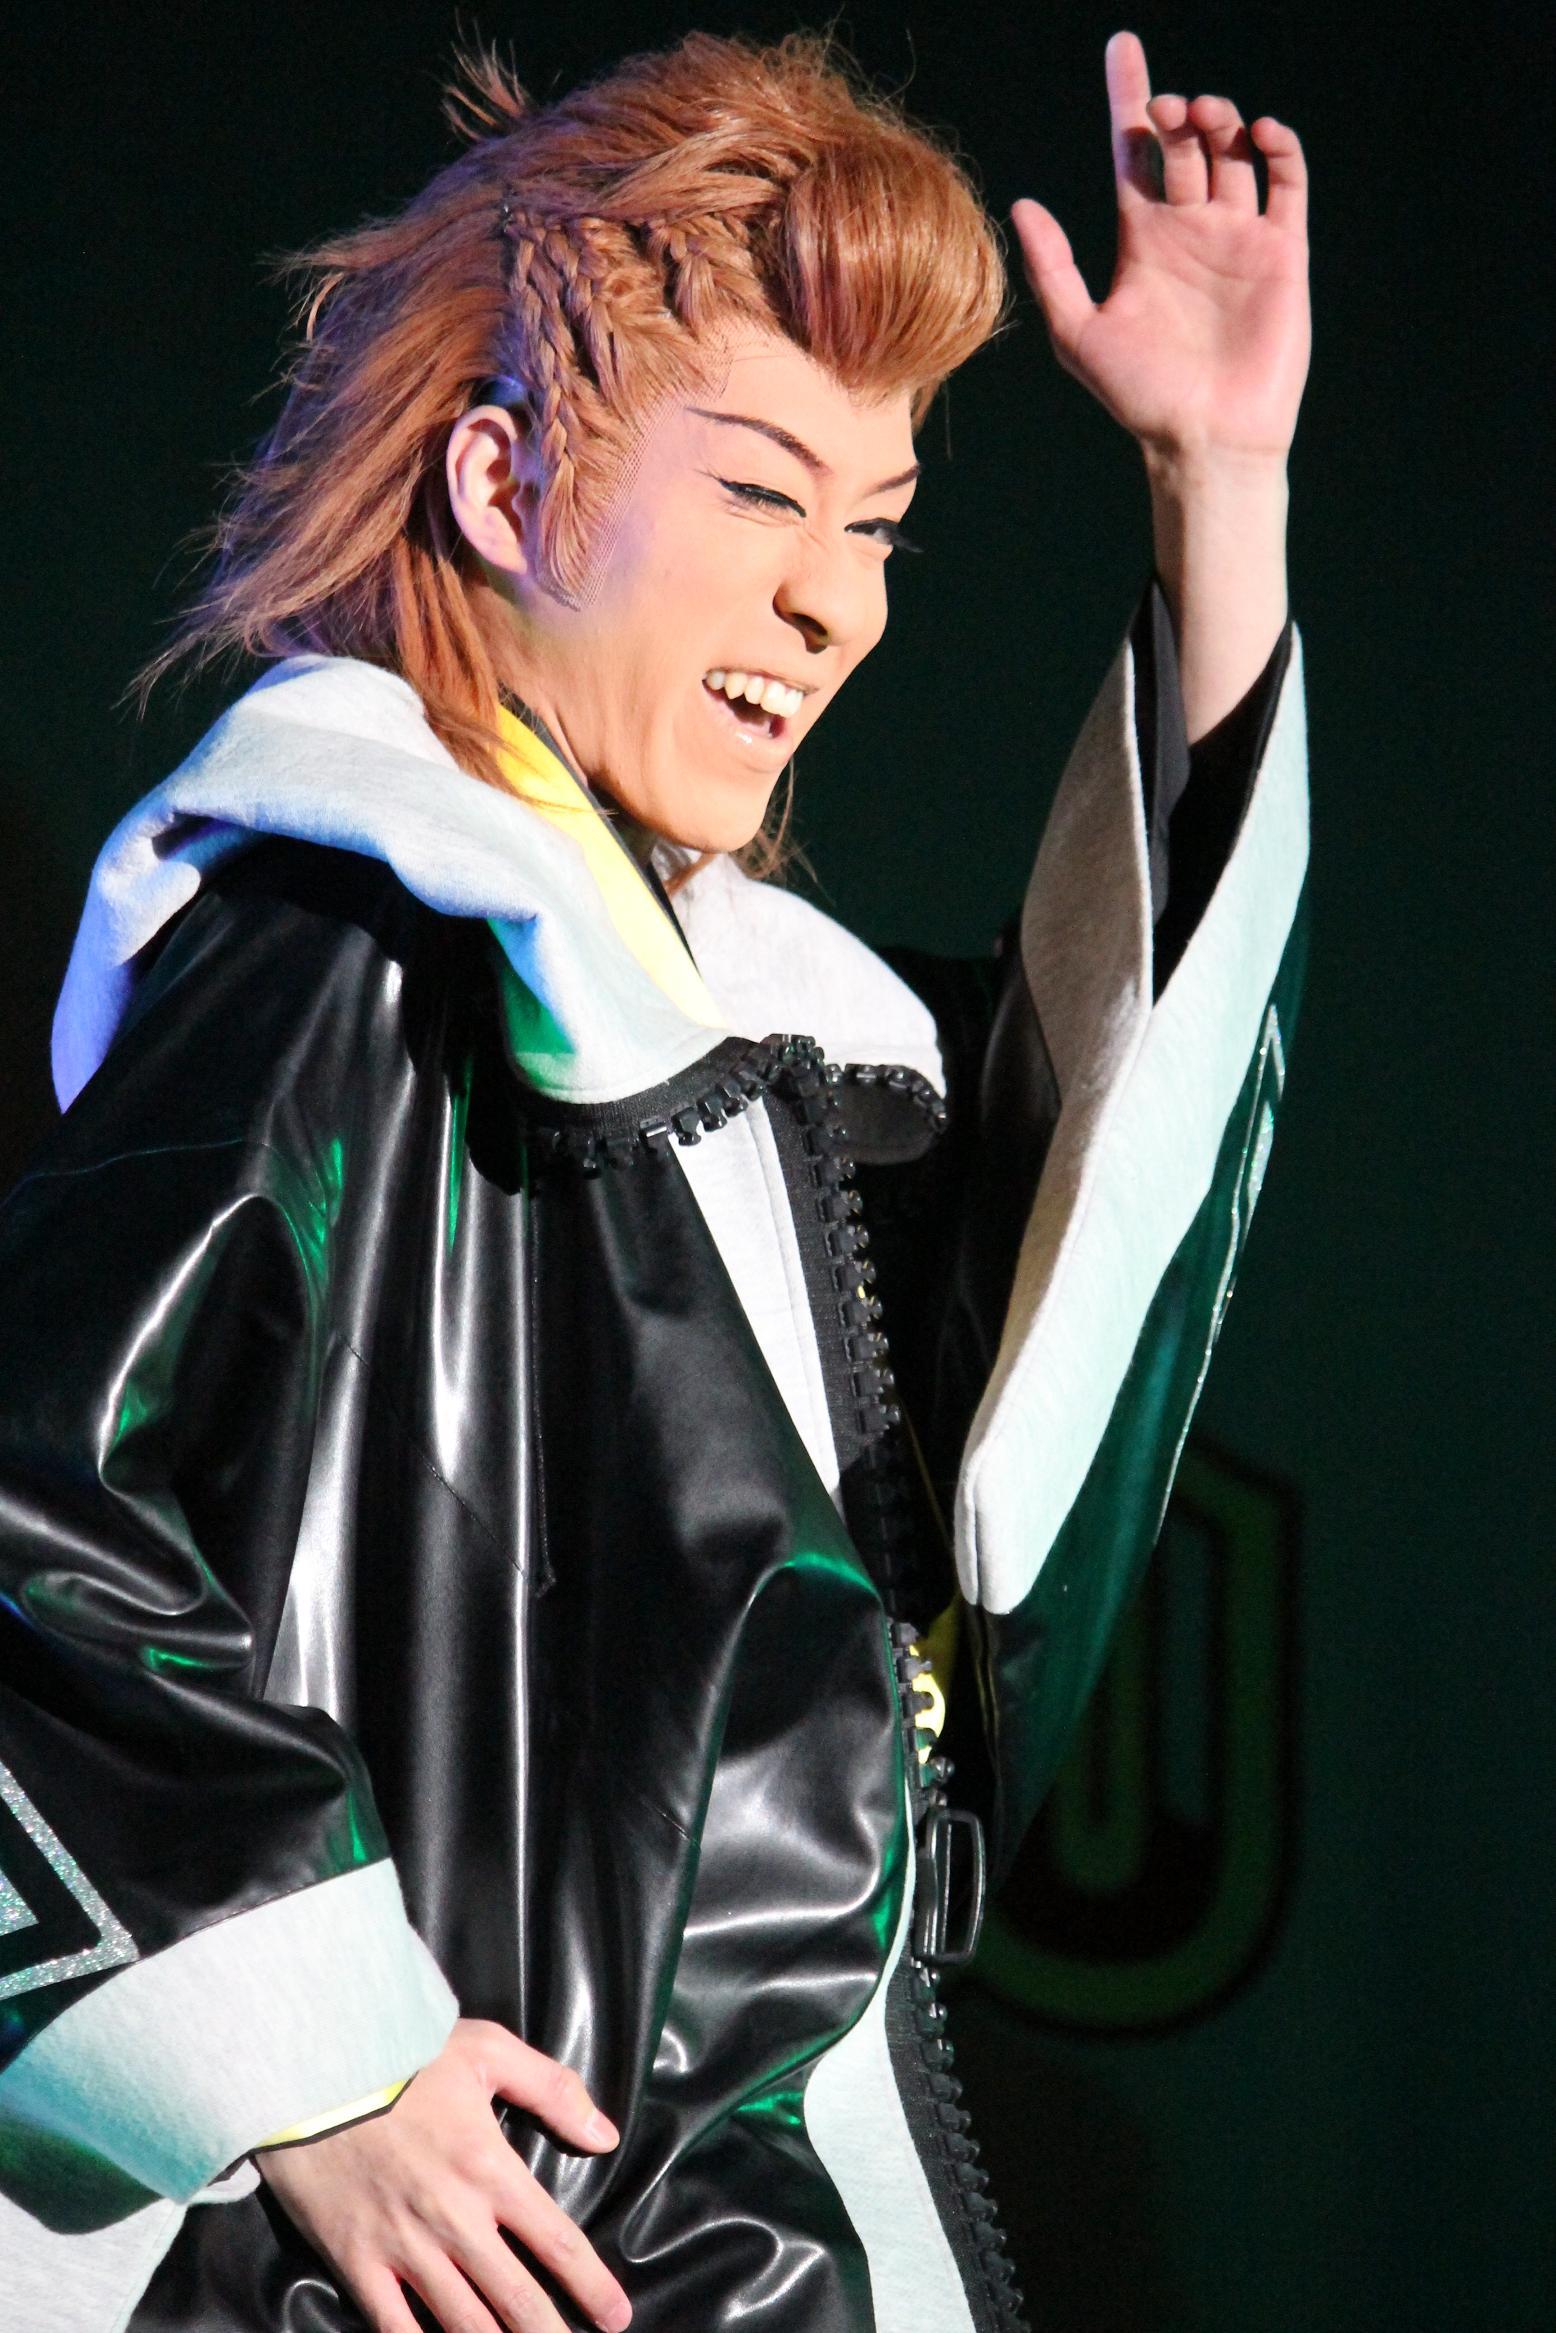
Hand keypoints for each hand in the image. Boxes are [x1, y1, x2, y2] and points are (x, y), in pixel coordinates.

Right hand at [257, 2018, 630, 2332]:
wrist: (310, 2070)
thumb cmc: (401, 2054)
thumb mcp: (486, 2050)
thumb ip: (552, 2089)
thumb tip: (606, 2135)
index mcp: (489, 2169)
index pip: (556, 2242)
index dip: (591, 2286)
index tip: (616, 2316)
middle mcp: (454, 2219)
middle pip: (516, 2299)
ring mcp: (403, 2247)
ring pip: (463, 2323)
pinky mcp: (357, 2262)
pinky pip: (394, 2327)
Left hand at [1011, 30, 1310, 467]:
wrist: (1204, 437)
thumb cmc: (1139, 397)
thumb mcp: (1079, 332)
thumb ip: (1052, 268)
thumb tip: (1021, 203)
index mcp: (1142, 239)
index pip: (1132, 151)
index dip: (1127, 97)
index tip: (1122, 47)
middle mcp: (1190, 228)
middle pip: (1183, 143)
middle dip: (1175, 111)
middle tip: (1166, 110)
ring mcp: (1238, 236)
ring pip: (1233, 151)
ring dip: (1220, 119)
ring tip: (1202, 117)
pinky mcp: (1282, 251)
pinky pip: (1286, 182)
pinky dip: (1277, 148)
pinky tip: (1258, 135)